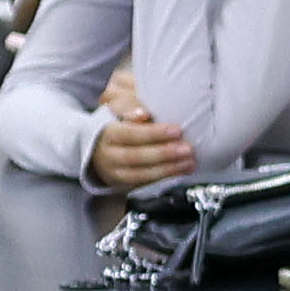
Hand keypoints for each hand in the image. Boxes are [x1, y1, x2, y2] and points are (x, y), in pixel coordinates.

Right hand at [87, 82, 201, 190]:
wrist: (100, 147)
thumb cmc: (117, 122)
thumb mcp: (119, 108)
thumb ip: (130, 105)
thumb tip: (143, 113)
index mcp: (107, 133)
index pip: (130, 133)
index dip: (153, 133)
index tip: (176, 130)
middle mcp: (109, 155)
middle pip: (136, 155)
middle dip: (164, 152)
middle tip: (187, 148)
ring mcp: (116, 172)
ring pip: (142, 173)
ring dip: (169, 168)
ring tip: (190, 160)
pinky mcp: (125, 185)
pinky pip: (146, 183)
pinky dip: (167, 177)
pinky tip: (184, 169)